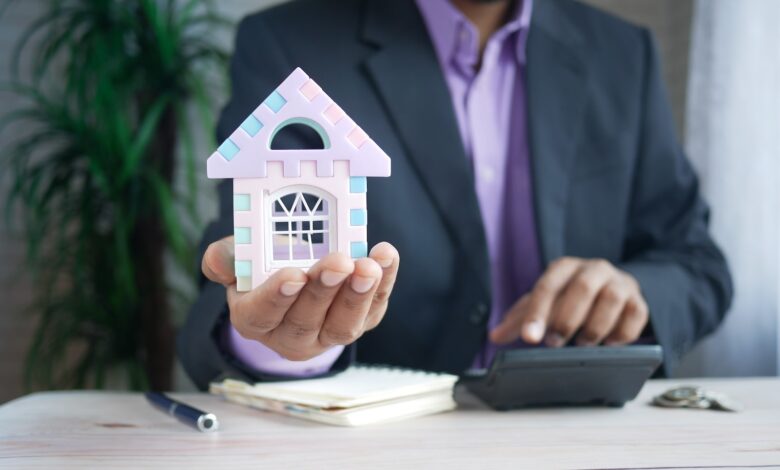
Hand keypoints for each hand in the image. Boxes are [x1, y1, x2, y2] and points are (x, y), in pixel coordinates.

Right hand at [202, 236, 399, 360]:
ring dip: (358, 295)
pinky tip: (386, 257)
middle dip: (324, 291)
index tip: (294, 275)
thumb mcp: (239, 258)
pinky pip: (373, 309)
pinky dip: (384, 284)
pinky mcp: (359, 322)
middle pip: (306, 321)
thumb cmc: (264, 265)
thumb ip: (226, 258)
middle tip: (339, 262)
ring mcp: (328, 334)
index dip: (278, 296)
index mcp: (254, 319)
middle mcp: (290, 336)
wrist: (296, 273)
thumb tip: (219, 259)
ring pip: (343, 325)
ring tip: (368, 266)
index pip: (263, 314)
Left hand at [490, 257, 648, 346]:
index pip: (547, 287)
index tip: (529, 338)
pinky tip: (609, 344)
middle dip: (567, 319)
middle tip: (555, 343)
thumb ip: (520, 319)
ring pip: (611, 300)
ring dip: (595, 326)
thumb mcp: (545, 303)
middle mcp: (594, 269)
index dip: (537, 313)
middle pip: (582, 288)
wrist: (612, 288)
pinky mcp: (639, 301)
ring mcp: (619, 283)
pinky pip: (635, 315)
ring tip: (583, 344)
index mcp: (564, 268)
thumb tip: (494, 336)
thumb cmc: (571, 297)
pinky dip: (622, 333)